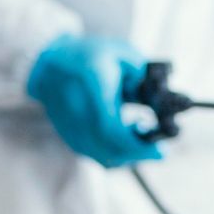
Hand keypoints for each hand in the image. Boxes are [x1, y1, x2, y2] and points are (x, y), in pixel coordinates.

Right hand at [26, 35, 163, 168]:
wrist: (50, 66)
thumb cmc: (88, 56)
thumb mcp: (121, 55)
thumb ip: (143, 76)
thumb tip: (163, 98)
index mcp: (92, 91)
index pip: (111, 130)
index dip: (138, 145)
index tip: (162, 150)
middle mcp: (79, 115)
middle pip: (111, 150)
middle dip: (141, 154)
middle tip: (160, 148)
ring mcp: (72, 131)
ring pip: (105, 158)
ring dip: (130, 155)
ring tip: (141, 133)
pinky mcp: (72, 139)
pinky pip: (98, 156)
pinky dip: (117, 154)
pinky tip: (125, 135)